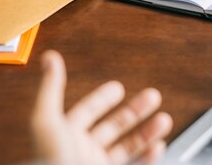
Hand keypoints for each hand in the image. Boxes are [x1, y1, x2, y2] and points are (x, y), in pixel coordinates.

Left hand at [32, 51, 172, 164]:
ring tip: (164, 120)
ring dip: (147, 133)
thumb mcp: (47, 121)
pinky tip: (158, 146)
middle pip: (113, 127)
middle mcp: (83, 151)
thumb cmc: (50, 159)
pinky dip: (148, 158)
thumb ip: (50, 89)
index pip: (88, 111)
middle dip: (134, 111)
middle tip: (152, 96)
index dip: (102, 98)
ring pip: (127, 147)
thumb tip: (49, 57)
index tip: (118, 87)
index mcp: (66, 135)